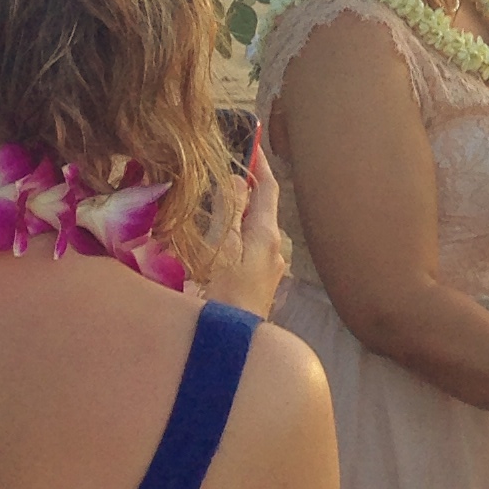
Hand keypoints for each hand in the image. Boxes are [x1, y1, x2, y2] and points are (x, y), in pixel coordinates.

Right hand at [200, 133, 286, 317]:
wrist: (233, 346)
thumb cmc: (225, 294)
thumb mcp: (224, 247)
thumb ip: (230, 212)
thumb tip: (237, 178)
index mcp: (267, 234)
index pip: (268, 189)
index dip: (259, 164)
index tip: (250, 142)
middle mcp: (273, 248)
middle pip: (261, 208)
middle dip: (246, 188)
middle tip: (224, 167)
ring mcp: (267, 268)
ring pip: (253, 229)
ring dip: (238, 212)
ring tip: (215, 199)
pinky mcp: (256, 284)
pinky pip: (247, 248)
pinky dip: (234, 234)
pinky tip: (216, 239)